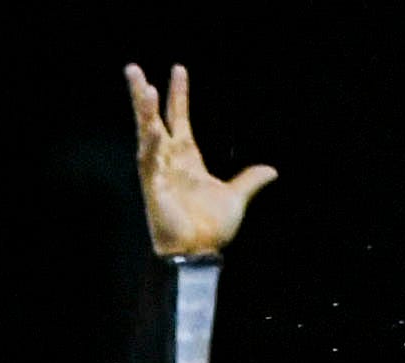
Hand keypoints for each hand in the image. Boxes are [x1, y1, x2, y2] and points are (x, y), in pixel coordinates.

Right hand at [123, 63, 275, 258]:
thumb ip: (250, 181)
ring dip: (143, 112)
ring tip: (143, 87)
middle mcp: (169, 160)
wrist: (201, 252)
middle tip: (133, 69)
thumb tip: (271, 170)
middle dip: (143, 95)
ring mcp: (159, 171)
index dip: (179, 95)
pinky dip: (151, 145)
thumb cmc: (212, 228)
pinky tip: (153, 128)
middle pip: (153, 119)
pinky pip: (149, 161)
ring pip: (147, 134)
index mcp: (187, 158)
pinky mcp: (153, 186)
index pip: (179, 118)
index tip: (179, 69)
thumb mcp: (236, 198)